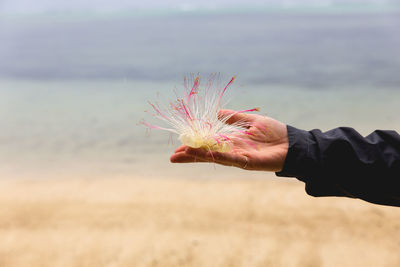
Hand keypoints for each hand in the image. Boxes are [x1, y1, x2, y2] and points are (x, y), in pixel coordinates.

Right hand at [170, 109, 288, 171]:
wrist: (292, 143)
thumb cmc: (274, 132)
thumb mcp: (250, 120)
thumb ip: (233, 117)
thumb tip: (215, 113)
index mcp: (231, 140)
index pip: (208, 143)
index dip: (194, 144)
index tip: (179, 145)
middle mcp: (231, 150)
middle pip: (206, 153)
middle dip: (190, 155)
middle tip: (172, 157)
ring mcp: (238, 157)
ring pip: (213, 157)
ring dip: (197, 156)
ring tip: (180, 156)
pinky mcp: (246, 162)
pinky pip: (227, 158)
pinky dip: (213, 156)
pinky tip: (201, 154)